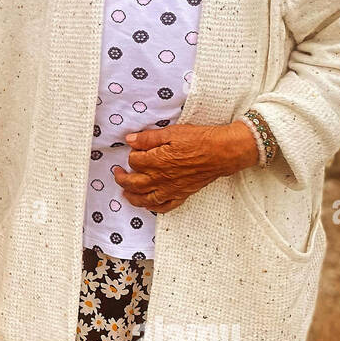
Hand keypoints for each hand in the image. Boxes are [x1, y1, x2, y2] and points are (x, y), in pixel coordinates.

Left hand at [111, 121, 259, 213]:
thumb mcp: (172, 132)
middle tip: (117, 173)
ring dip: (131, 196)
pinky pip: (164, 206)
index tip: (135, 150)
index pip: (134, 161)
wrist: (223, 152)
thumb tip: (130, 139)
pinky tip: (147, 205)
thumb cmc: (200, 139)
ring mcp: (171, 189)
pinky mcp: (182, 194)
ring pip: (145, 198)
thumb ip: (149, 138)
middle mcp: (161, 178)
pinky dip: (153, 208)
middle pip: (134, 183)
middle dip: (122, 178)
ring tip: (124, 193)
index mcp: (157, 161)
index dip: (132, 155)